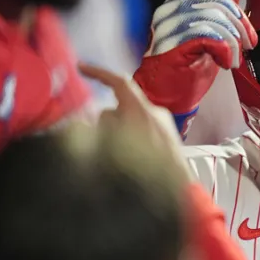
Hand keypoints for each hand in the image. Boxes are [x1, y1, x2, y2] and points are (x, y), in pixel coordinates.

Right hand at [80, 64, 191, 183]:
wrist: (178, 191)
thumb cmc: (144, 172)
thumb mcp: (110, 147)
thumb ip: (96, 128)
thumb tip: (88, 120)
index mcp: (141, 111)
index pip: (118, 82)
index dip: (98, 73)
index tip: (81, 69)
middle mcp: (155, 113)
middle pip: (118, 107)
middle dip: (104, 122)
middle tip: (100, 142)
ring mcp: (163, 126)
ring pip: (129, 121)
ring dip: (118, 134)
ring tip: (119, 157)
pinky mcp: (168, 138)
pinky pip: (141, 131)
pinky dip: (131, 140)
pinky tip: (132, 161)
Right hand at [133, 0, 257, 137]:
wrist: (168, 96)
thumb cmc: (190, 65)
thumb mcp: (213, 34)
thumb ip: (222, 7)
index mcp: (183, 3)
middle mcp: (173, 8)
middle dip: (241, 21)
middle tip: (250, 43)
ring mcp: (170, 24)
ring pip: (216, 18)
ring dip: (234, 40)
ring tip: (236, 58)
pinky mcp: (174, 43)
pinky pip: (210, 36)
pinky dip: (226, 50)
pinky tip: (227, 63)